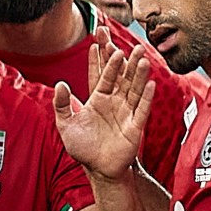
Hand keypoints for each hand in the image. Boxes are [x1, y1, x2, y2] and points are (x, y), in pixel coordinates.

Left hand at [53, 27, 154, 178]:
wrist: (99, 169)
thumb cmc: (83, 147)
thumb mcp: (66, 126)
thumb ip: (61, 106)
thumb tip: (60, 84)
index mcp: (97, 99)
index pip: (100, 75)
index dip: (100, 59)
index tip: (100, 41)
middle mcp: (113, 101)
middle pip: (120, 76)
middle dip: (123, 60)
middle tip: (128, 42)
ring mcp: (126, 112)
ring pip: (133, 88)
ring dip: (138, 73)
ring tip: (141, 56)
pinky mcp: (135, 125)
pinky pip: (142, 108)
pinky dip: (146, 96)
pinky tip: (150, 83)